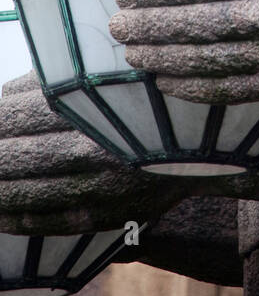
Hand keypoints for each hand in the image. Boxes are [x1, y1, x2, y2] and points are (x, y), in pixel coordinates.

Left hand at [0, 75, 187, 233]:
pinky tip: (1, 212)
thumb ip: (53, 81)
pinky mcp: (108, 215)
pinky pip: (52, 222)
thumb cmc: (145, 96)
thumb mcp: (105, 73)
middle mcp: (96, 149)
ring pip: (30, 191)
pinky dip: (19, 218)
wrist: (201, 140)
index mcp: (92, 107)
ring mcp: (101, 187)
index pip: (20, 115)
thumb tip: (0, 100)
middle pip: (19, 155)